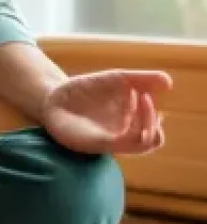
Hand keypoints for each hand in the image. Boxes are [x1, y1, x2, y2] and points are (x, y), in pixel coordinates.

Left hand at [40, 69, 171, 155]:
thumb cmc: (86, 90)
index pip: (154, 134)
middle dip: (153, 120)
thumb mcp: (115, 80)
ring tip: (136, 95)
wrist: (54, 96)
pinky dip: (129, 125)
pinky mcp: (95, 143)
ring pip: (141, 144)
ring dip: (145, 121)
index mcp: (129, 127)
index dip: (156, 119)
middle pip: (152, 141)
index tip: (148, 96)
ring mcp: (109, 142)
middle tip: (145, 96)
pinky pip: (121, 142)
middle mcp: (122, 138)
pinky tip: (122, 104)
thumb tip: (169, 82)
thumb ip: (141, 80)